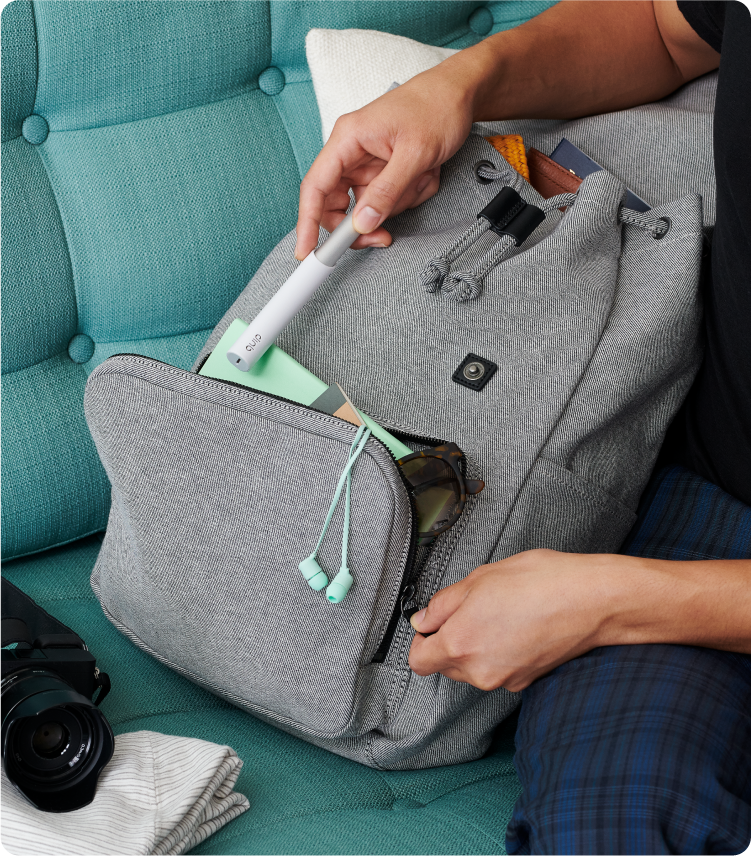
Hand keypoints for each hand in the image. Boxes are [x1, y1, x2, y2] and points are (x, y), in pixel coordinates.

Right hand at [294, 59, 476, 259]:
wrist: (459, 94)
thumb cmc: (436, 107)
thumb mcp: (415, 153)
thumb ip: (387, 191)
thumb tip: (362, 222)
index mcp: (348, 139)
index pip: (315, 187)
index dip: (307, 222)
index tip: (306, 250)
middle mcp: (351, 152)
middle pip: (338, 205)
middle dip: (362, 223)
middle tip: (382, 235)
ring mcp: (367, 163)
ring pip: (368, 206)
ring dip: (398, 203)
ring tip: (422, 177)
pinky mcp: (383, 171)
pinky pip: (388, 200)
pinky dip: (409, 195)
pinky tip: (425, 175)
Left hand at [408, 549, 635, 691]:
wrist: (591, 600)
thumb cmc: (539, 582)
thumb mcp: (478, 579)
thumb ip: (442, 604)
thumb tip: (422, 619)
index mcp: (460, 643)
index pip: (419, 660)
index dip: (421, 639)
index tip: (432, 623)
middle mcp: (479, 670)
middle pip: (445, 666)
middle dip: (449, 640)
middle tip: (470, 609)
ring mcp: (504, 679)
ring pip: (472, 669)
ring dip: (475, 647)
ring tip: (497, 614)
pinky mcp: (525, 681)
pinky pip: (498, 670)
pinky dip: (499, 653)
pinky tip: (515, 627)